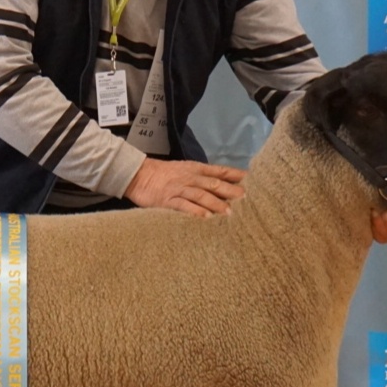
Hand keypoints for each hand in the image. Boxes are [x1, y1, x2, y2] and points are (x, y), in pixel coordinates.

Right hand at [124, 158, 245, 217]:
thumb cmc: (163, 174)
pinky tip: (205, 217)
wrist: (138, 175)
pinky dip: (194, 211)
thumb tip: (225, 181)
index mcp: (194, 169)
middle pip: (212, 184)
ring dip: (215, 203)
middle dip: (229, 190)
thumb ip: (203, 176)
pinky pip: (183, 206)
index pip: (217, 170)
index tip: (249, 179)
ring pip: (200, 195)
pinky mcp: (167, 201)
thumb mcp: (185, 169)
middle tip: (244, 197)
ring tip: (228, 212)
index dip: (233, 174)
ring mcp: (178, 189)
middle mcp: (189, 178)